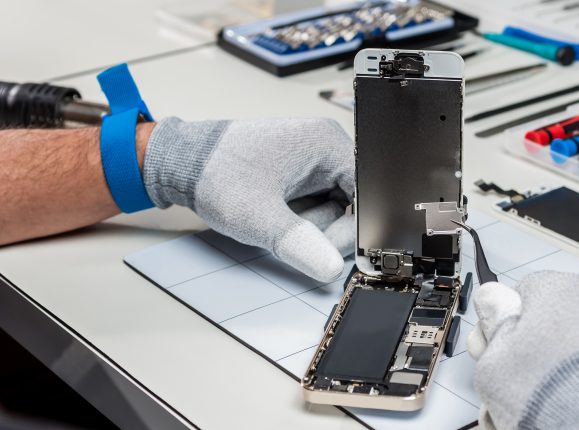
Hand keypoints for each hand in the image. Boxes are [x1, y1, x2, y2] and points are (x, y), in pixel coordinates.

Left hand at [143, 117, 353, 282]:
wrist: (183, 162)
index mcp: (326, 142)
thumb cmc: (216, 173)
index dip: (351, 228)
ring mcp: (315, 158)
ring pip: (336, 209)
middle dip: (325, 228)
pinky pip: (319, 205)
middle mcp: (327, 145)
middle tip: (290, 233)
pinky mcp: (303, 171)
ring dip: (311, 225)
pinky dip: (301, 219)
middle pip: (353, 204)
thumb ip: (298, 244)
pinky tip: (278, 214)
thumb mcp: (258, 216)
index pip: (365, 195)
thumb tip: (331, 268)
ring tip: (276, 216)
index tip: (327, 250)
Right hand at [467, 271, 578, 429]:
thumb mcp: (495, 364)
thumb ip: (493, 325)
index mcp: (558, 289)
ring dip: (571, 374)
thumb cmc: (559, 401)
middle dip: (540, 357)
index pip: (520, 297)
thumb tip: (494, 302)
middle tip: (525, 393)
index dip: (506, 332)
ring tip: (558, 412)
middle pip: (556, 324)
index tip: (502, 358)